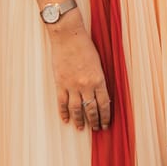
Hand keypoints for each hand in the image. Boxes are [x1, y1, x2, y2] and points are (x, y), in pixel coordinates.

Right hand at [48, 14, 110, 129]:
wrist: (68, 36)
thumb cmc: (85, 46)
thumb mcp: (98, 63)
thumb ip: (99, 79)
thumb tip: (101, 95)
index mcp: (98, 79)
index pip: (104, 104)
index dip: (105, 116)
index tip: (106, 124)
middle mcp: (86, 85)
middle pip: (91, 109)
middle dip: (94, 121)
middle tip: (96, 129)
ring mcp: (72, 85)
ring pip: (76, 109)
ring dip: (79, 121)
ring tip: (81, 128)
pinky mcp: (60, 83)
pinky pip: (62, 102)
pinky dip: (64, 113)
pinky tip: (66, 120)